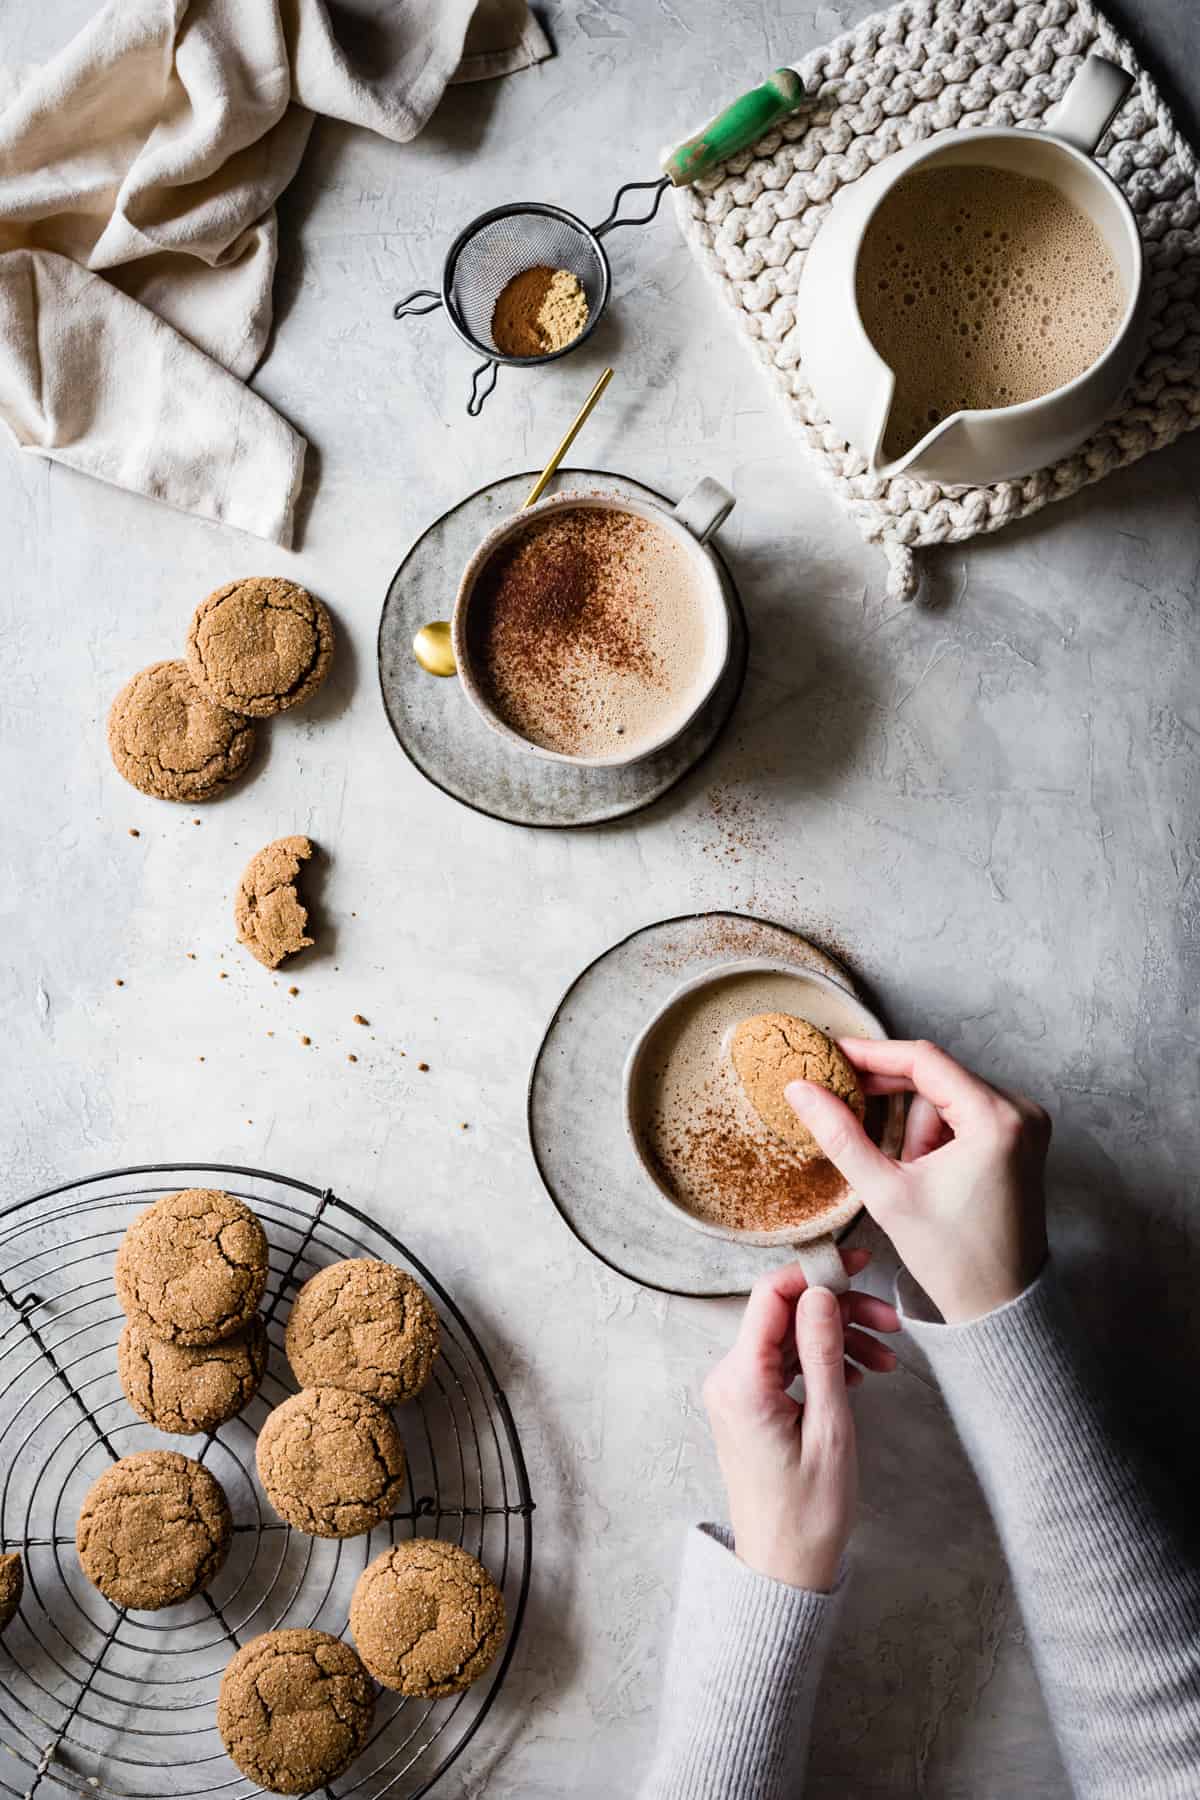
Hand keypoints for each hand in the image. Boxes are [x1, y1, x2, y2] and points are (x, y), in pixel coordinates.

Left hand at [702, 1251, 899, 1590]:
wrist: (784, 1568)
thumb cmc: (809, 1512)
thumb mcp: (829, 1429)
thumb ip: (823, 1354)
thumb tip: (821, 1292)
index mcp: (741, 1381)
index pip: (770, 1297)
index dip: (814, 1273)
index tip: (856, 1265)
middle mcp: (729, 1378)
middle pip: (785, 1315)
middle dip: (839, 1312)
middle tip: (890, 1322)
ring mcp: (737, 1391)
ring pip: (791, 1338)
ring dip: (839, 1339)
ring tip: (887, 1359)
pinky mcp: (750, 1404)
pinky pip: (787, 1364)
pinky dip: (823, 1362)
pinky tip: (858, 1377)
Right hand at [785, 1040, 1050, 1324]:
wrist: (999, 1304)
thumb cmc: (952, 1257)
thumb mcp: (885, 1193)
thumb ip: (839, 1134)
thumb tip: (800, 1090)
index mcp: (995, 1120)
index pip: (924, 1060)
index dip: (873, 1054)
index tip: (834, 1055)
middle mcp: (1021, 1111)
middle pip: (936, 1079)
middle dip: (897, 1107)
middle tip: (859, 1126)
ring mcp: (1027, 1123)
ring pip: (948, 1097)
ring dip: (918, 1128)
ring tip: (912, 1176)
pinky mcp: (1022, 1138)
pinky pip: (966, 1113)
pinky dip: (938, 1134)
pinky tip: (928, 1171)